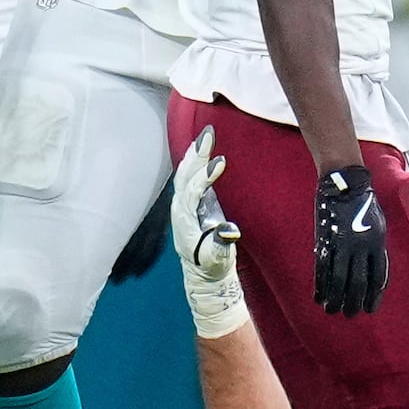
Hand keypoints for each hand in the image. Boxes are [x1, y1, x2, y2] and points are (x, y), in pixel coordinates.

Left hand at [168, 128, 247, 337]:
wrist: (204, 273)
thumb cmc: (212, 265)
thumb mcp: (218, 258)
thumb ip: (221, 244)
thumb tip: (228, 231)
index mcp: (185, 220)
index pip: (193, 192)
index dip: (205, 177)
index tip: (220, 163)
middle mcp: (180, 209)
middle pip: (186, 176)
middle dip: (197, 155)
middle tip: (209, 134)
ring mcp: (184, 204)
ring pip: (186, 174)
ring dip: (195, 154)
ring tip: (205, 135)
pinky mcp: (191, 203)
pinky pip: (190, 177)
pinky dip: (195, 161)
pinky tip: (201, 149)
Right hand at [312, 163, 389, 314]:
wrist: (345, 184)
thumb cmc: (363, 202)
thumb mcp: (378, 224)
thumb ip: (375, 246)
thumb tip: (372, 267)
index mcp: (378, 243)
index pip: (378, 277)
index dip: (374, 295)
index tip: (370, 308)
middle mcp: (362, 247)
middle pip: (358, 282)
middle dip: (354, 301)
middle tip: (350, 314)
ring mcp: (343, 245)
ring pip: (339, 279)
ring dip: (335, 298)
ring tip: (332, 311)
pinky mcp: (326, 241)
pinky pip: (323, 269)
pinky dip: (320, 285)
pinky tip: (318, 297)